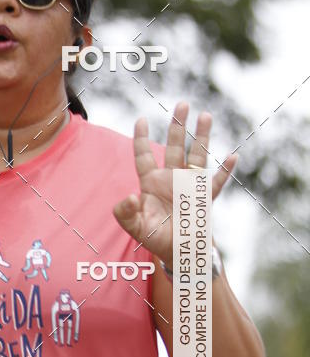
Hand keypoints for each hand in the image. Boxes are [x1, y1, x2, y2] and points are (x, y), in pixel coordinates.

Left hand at [113, 102, 237, 265]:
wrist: (177, 252)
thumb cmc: (155, 238)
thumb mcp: (135, 227)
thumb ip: (125, 213)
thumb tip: (130, 197)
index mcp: (151, 183)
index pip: (145, 155)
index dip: (142, 138)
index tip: (141, 119)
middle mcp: (171, 179)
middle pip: (174, 147)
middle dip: (178, 126)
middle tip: (182, 104)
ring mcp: (189, 187)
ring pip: (196, 157)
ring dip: (201, 138)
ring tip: (205, 116)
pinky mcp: (205, 199)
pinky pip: (216, 182)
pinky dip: (224, 171)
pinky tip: (232, 156)